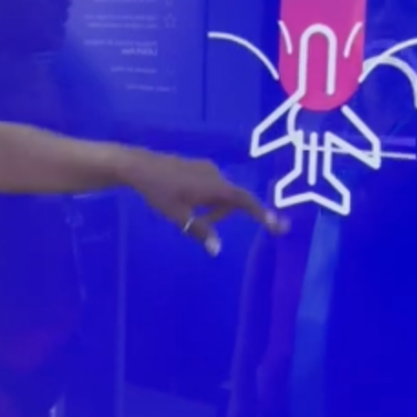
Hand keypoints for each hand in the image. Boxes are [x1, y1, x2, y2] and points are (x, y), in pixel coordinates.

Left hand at [117, 149, 287, 253]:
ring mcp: (206, 169)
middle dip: (218, 216)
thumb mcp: (179, 215)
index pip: (244, 201)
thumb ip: (200, 231)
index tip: (278, 225)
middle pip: (230, 201)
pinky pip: (210, 187)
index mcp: (214, 186)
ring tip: (182, 211)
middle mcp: (215, 175)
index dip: (261, 213)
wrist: (138, 166)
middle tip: (191, 223)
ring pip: (219, 195)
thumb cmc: (159, 191)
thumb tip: (217, 250)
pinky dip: (204, 199)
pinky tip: (182, 200)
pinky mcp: (196, 167)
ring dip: (209, 208)